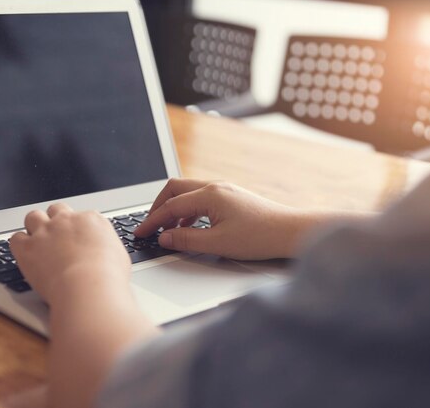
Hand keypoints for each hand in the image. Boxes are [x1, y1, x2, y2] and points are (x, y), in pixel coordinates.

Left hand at [10, 203, 130, 302]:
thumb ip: (107, 247)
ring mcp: (46, 232)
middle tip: (57, 237)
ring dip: (34, 227)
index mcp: (91, 220)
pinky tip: (25, 255)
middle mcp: (67, 220)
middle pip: (56, 210)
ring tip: (38, 243)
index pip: (81, 215)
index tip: (78, 240)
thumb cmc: (108, 277)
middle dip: (55, 221)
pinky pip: (16, 238)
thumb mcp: (119, 256)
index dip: (78, 229)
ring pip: (33, 216)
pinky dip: (19, 245)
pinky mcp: (27, 247)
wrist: (89, 288)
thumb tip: (105, 252)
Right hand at [134, 179, 303, 259]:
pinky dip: (188, 211)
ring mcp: (224, 190)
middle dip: (158, 207)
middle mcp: (215, 187)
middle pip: (175, 189)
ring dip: (173, 209)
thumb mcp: (217, 243)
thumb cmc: (260, 237)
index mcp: (209, 195)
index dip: (152, 221)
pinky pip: (200, 198)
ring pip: (187, 192)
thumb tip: (164, 238)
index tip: (140, 232)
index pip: (171, 206)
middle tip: (150, 226)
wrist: (289, 232)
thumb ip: (186, 240)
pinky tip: (189, 227)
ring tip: (167, 230)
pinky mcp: (230, 197)